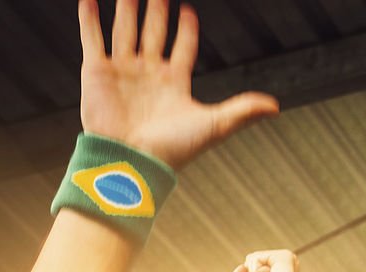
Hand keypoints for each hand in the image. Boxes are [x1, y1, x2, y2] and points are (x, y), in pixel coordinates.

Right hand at [78, 0, 278, 168]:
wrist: (133, 161)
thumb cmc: (174, 149)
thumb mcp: (214, 125)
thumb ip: (243, 111)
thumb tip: (276, 107)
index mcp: (174, 84)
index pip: (182, 49)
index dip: (186, 31)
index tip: (189, 11)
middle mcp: (148, 74)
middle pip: (154, 33)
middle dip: (156, 10)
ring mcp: (122, 71)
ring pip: (125, 29)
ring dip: (127, 6)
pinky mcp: (97, 71)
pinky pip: (92, 37)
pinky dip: (90, 16)